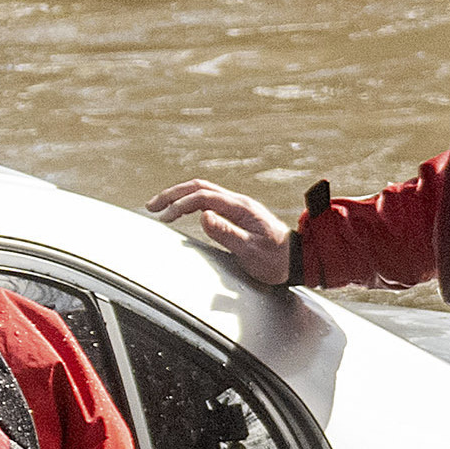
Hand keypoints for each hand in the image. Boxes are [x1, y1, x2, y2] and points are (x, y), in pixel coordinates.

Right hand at [146, 180, 296, 287]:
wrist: (297, 261)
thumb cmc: (276, 260)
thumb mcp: (252, 251)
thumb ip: (227, 233)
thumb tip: (203, 217)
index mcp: (242, 208)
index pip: (204, 197)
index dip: (181, 204)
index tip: (165, 216)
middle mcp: (239, 203)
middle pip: (200, 187)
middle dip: (173, 194)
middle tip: (152, 206)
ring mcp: (238, 207)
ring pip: (203, 192)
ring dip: (180, 197)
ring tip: (160, 208)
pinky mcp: (237, 215)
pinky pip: (209, 201)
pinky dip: (190, 203)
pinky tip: (181, 211)